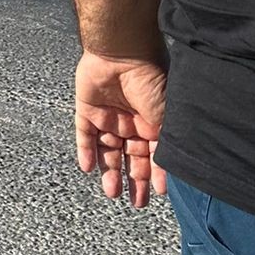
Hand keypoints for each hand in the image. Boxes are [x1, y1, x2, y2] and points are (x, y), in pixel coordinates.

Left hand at [73, 51, 168, 207]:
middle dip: (135, 181)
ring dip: (110, 172)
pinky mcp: (87, 109)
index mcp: (153, 121)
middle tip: (136, 203)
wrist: (122, 52)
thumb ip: (164, 143)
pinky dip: (86, 152)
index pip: (154, 154)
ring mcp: (109, 115)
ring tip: (113, 193)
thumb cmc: (150, 79)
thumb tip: (170, 170)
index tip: (158, 193)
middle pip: (132, 157)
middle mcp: (131, 121)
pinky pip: (84, 135)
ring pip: (108, 151)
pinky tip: (89, 169)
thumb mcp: (165, 116)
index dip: (156, 174)